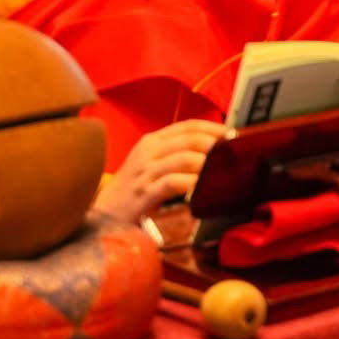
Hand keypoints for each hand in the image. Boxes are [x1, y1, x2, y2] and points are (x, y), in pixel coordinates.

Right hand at [92, 119, 227, 223]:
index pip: (188, 126)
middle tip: (232, 154)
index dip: (213, 128)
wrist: (106, 212)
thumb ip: (178, 153)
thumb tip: (215, 148)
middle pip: (190, 140)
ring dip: (207, 164)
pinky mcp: (144, 194)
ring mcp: (145, 173)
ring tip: (221, 171)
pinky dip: (192, 183)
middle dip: (215, 145)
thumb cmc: (136, 187)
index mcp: (152, 141)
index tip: (232, 134)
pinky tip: (202, 189)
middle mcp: (148, 152)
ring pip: (184, 159)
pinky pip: (173, 183)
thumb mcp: (153, 163)